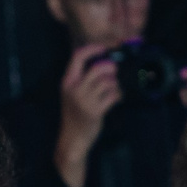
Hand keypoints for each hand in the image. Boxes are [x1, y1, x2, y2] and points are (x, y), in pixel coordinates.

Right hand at [54, 44, 124, 186]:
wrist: (73, 138)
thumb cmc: (75, 114)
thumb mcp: (72, 94)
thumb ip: (82, 78)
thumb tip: (104, 62)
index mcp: (67, 81)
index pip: (78, 56)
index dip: (93, 49)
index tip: (104, 48)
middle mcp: (74, 89)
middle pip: (97, 68)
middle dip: (111, 68)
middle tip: (116, 71)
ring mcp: (84, 100)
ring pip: (107, 83)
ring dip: (116, 84)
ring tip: (116, 90)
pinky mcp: (94, 111)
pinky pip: (113, 96)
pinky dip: (118, 95)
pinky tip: (117, 98)